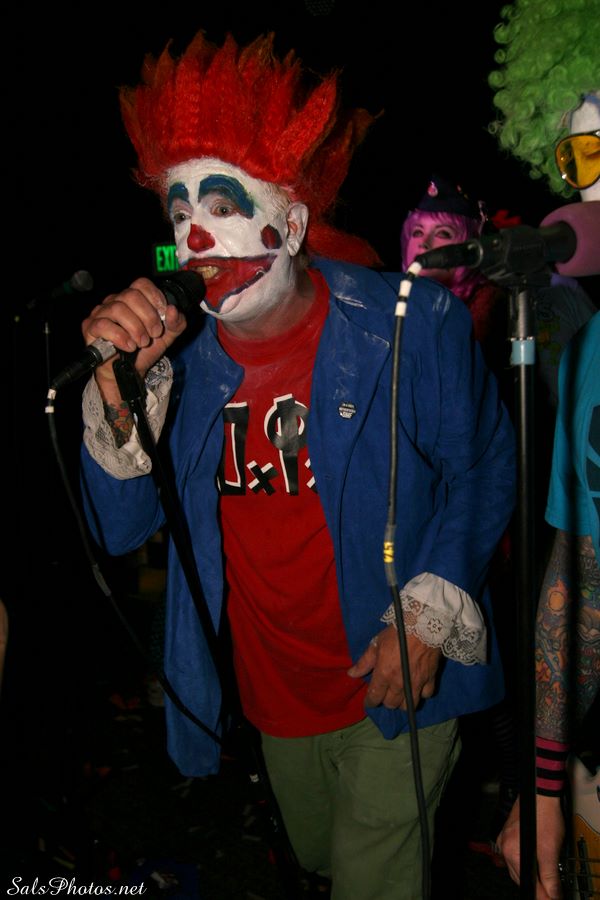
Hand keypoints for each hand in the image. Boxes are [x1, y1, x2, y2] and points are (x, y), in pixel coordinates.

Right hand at [82, 277, 187, 400]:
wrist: (129, 371)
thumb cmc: (143, 350)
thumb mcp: (167, 336)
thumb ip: (176, 323)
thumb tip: (173, 310)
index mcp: (132, 299)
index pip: (141, 284)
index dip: (155, 297)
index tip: (162, 315)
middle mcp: (115, 301)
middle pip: (131, 295)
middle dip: (148, 316)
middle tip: (154, 334)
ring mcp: (101, 313)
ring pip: (118, 309)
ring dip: (136, 328)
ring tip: (142, 343)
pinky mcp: (90, 327)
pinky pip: (104, 325)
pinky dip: (120, 337)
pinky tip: (129, 346)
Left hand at [347, 625, 440, 708]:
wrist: (422, 626)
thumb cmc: (396, 633)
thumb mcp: (376, 645)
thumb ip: (364, 662)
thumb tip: (351, 674)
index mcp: (384, 674)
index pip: (375, 697)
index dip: (370, 702)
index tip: (369, 702)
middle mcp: (399, 683)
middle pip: (391, 704)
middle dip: (385, 701)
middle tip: (384, 694)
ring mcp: (416, 683)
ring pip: (409, 705)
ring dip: (402, 702)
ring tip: (399, 695)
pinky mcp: (430, 679)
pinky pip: (426, 695)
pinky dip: (421, 694)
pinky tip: (417, 688)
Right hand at [496, 795, 564, 898]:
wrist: (541, 793)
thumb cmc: (544, 815)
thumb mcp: (551, 850)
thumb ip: (550, 876)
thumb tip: (552, 893)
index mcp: (511, 852)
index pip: (526, 883)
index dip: (540, 894)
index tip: (549, 896)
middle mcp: (504, 845)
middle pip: (518, 876)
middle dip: (534, 885)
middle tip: (548, 890)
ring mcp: (504, 837)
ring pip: (515, 865)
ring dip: (528, 872)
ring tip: (542, 874)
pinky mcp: (507, 832)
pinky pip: (513, 854)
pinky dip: (523, 860)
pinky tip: (532, 857)